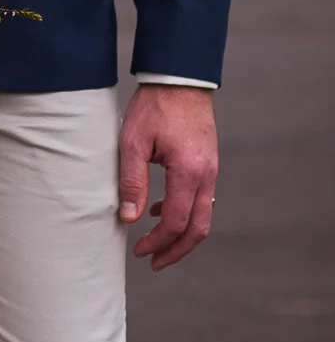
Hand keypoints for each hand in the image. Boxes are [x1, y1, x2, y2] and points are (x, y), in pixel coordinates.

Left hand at [118, 84, 217, 269]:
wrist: (180, 78)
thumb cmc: (154, 106)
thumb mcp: (133, 142)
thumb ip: (131, 181)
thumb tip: (129, 217)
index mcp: (189, 172)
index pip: (176, 221)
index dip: (158, 242)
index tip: (139, 251)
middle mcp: (206, 175)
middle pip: (198, 228)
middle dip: (176, 250)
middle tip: (153, 263)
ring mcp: (211, 169)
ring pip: (203, 216)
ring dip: (181, 235)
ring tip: (156, 244)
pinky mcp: (208, 163)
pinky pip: (201, 198)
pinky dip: (184, 212)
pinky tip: (160, 210)